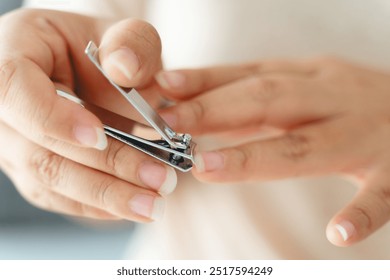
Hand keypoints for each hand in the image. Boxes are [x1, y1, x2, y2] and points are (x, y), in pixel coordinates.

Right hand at [0, 9, 175, 221]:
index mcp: (14, 53)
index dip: (54, 118)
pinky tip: (132, 204)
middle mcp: (6, 108)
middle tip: (158, 179)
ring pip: (51, 181)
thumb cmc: (107, 51)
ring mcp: (17, 144)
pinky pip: (60, 196)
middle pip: (41, 150)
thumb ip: (131, 42)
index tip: (99, 137)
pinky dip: (98, 204)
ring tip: (154, 202)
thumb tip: (125, 68)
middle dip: (105, 169)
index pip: (15, 90)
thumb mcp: (125, 34)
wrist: (98, 73)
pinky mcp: (36, 170)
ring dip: (106, 196)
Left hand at [156, 57, 389, 244]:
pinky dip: (361, 213)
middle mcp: (334, 99)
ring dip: (256, 157)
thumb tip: (191, 99)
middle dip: (215, 110)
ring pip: (308, 146)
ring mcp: (366, 135)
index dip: (205, 81)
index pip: (249, 75)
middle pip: (269, 100)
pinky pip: (381, 195)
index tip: (163, 88)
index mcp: (310, 76)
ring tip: (207, 167)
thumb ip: (254, 94)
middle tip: (169, 123)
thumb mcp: (303, 85)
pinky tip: (338, 233)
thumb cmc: (348, 101)